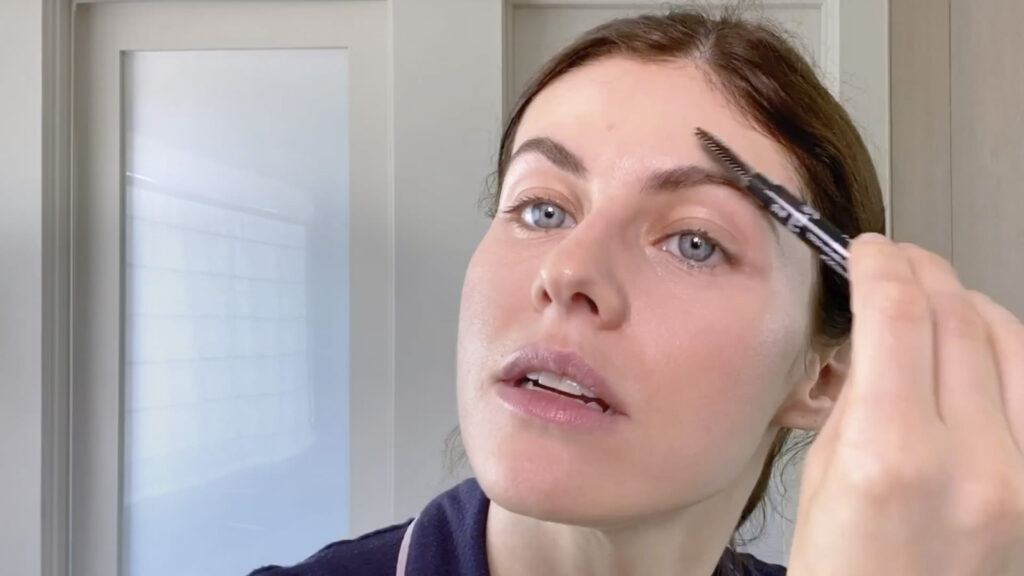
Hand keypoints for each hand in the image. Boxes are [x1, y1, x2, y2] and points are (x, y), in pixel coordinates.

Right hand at [787, 234, 1023, 575]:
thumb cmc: (845, 575)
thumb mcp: (823, 479)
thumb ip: (858, 397)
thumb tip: (877, 333)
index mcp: (894, 456)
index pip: (901, 316)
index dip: (882, 265)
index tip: (867, 249)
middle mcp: (975, 460)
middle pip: (959, 315)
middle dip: (921, 270)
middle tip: (892, 259)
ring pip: (1009, 336)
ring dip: (965, 300)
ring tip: (930, 296)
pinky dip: (1000, 344)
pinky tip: (970, 345)